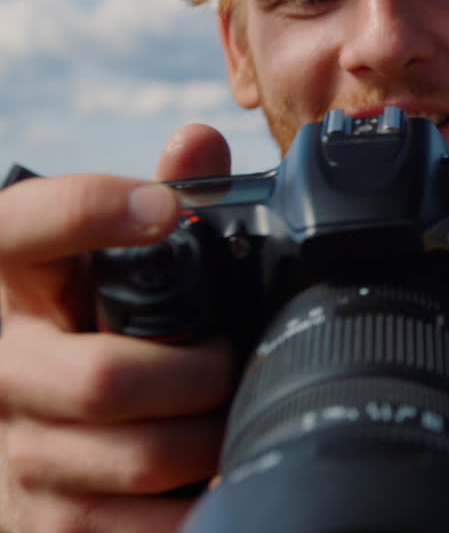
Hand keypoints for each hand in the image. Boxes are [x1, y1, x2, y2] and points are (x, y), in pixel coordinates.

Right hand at [0, 125, 236, 531]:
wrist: (27, 433)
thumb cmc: (90, 327)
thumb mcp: (107, 263)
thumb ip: (158, 198)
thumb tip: (198, 142)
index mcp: (11, 278)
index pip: (26, 227)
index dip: (92, 212)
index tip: (165, 210)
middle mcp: (3, 364)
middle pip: (109, 378)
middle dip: (201, 373)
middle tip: (232, 359)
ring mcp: (20, 452)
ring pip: (142, 456)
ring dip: (214, 437)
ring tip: (236, 414)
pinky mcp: (46, 520)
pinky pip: (143, 524)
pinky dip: (201, 502)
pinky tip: (223, 476)